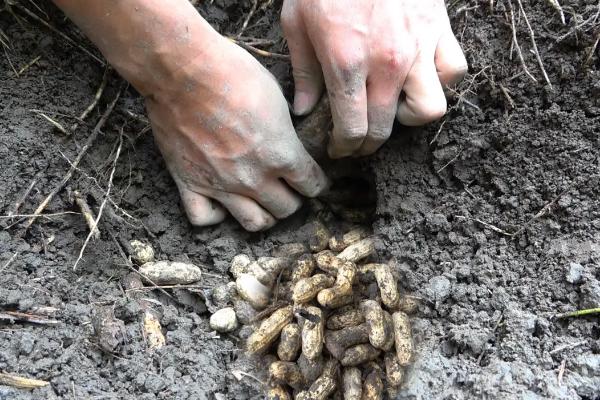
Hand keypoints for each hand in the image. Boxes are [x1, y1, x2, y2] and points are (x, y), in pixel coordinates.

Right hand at [147, 37, 328, 230]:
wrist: (182, 71)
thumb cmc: (232, 73)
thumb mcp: (276, 96)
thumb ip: (284, 130)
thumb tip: (287, 138)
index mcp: (281, 154)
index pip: (311, 184)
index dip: (317, 183)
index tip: (315, 180)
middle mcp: (254, 177)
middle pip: (286, 208)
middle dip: (293, 199)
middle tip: (289, 188)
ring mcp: (221, 185)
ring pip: (254, 223)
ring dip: (264, 215)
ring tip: (262, 202)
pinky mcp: (189, 183)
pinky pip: (205, 219)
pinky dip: (216, 216)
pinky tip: (221, 203)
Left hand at [281, 0, 467, 157]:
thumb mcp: (296, 23)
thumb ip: (303, 72)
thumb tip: (304, 110)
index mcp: (346, 63)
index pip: (353, 128)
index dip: (344, 147)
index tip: (339, 148)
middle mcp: (387, 63)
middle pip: (386, 128)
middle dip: (369, 143)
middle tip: (359, 139)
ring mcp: (418, 48)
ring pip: (430, 110)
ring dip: (409, 118)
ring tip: (393, 107)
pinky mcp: (439, 30)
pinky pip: (454, 72)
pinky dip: (439, 82)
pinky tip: (419, 77)